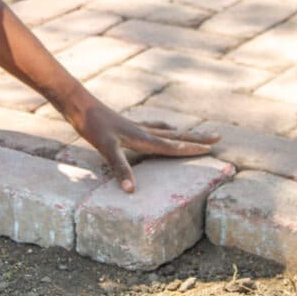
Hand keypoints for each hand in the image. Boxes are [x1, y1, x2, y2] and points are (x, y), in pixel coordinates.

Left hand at [69, 94, 218, 192]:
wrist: (79, 104)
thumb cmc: (92, 125)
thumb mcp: (106, 147)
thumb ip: (119, 168)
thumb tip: (132, 190)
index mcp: (142, 137)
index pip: (173, 146)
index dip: (192, 149)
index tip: (211, 149)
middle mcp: (143, 130)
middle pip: (176, 135)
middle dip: (197, 138)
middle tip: (217, 136)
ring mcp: (135, 127)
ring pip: (166, 130)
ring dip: (182, 133)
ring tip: (193, 133)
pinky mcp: (125, 126)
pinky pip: (152, 128)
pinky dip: (161, 130)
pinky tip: (158, 130)